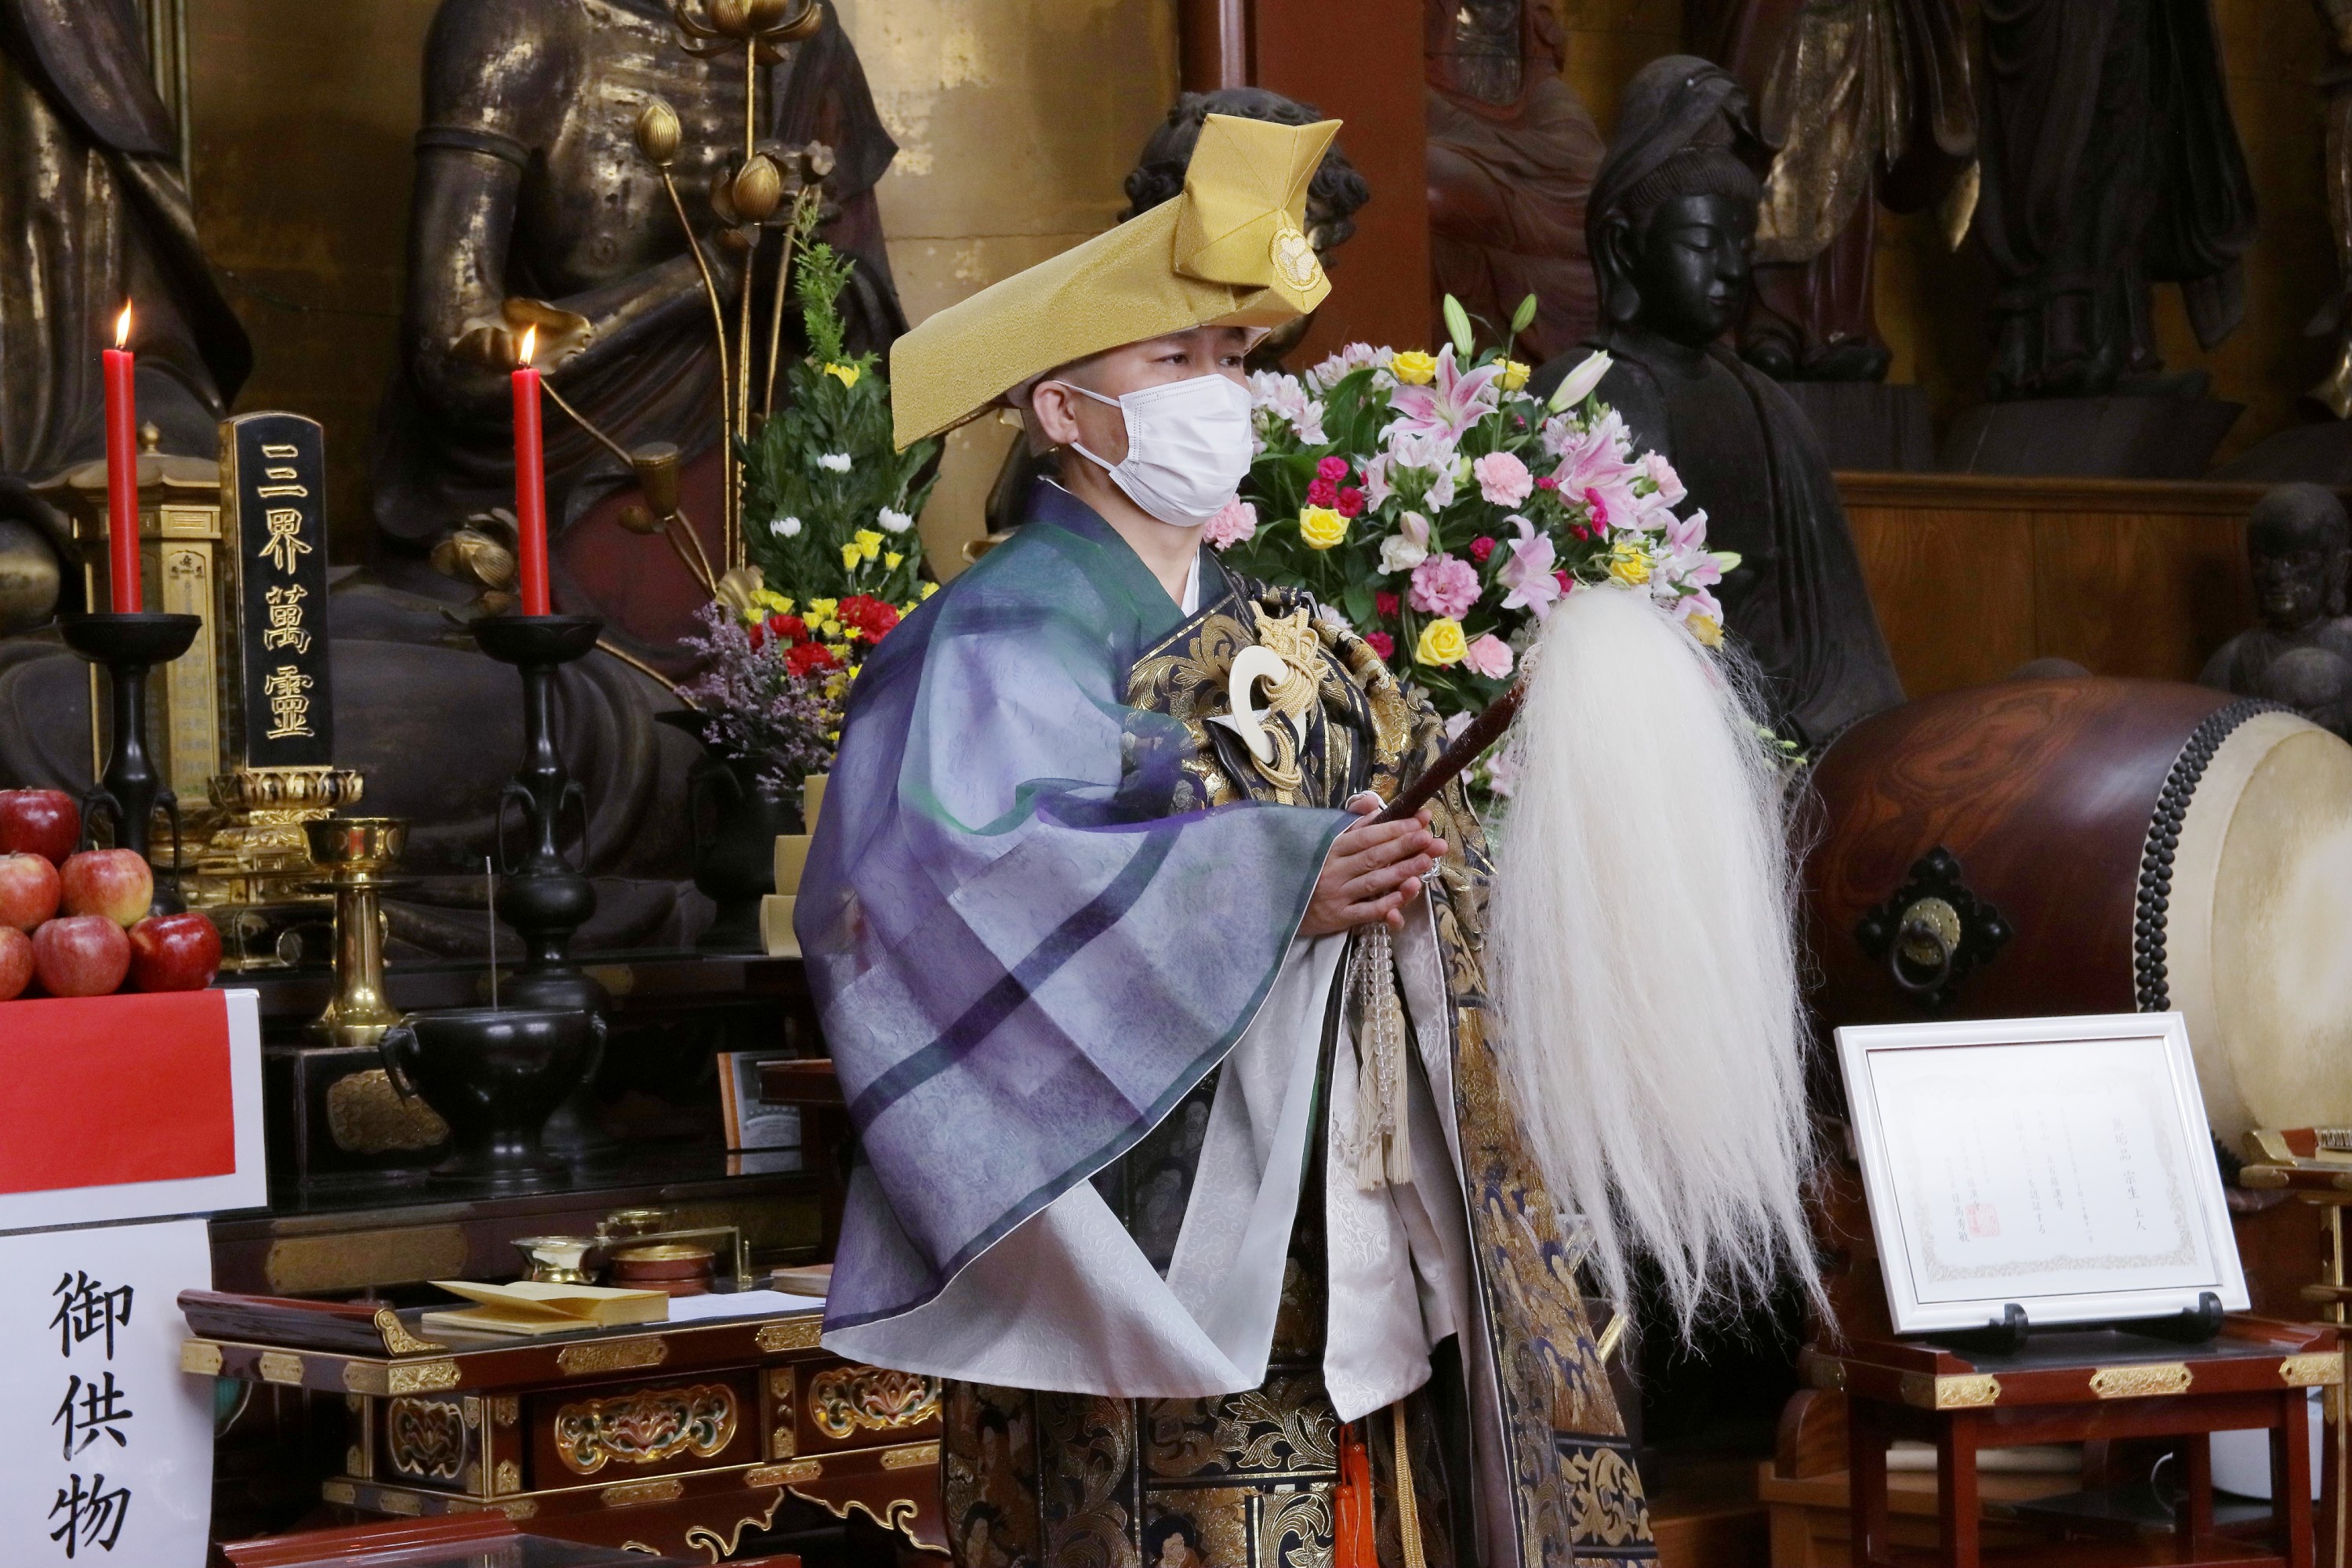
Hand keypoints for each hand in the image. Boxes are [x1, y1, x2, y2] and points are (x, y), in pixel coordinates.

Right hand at [1299, 798, 1446, 936]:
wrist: (1280, 904)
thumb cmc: (1310, 868)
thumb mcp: (1324, 840)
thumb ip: (1351, 822)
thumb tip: (1373, 802)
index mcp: (1330, 848)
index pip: (1366, 836)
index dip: (1393, 828)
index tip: (1418, 821)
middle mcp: (1333, 870)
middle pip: (1374, 857)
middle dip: (1404, 846)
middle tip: (1429, 838)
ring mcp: (1337, 895)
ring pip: (1374, 882)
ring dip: (1402, 871)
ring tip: (1426, 861)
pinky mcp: (1339, 918)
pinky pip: (1368, 910)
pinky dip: (1388, 903)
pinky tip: (1407, 892)